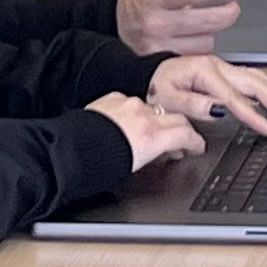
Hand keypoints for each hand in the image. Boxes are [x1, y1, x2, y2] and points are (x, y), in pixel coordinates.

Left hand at [84, 93, 203, 169]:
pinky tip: (124, 124)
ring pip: (151, 109)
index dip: (195, 142)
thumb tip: (164, 155)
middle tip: (179, 144)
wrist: (69, 153)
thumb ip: (155, 155)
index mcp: (152, 136)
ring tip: (146, 136)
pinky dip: (131, 113)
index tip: (197, 147)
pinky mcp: (111, 99)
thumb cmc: (97, 167)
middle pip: (175, 118)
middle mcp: (143, 116)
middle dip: (181, 129)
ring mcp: (127, 105)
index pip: (186, 134)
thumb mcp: (135, 168)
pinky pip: (128, 103)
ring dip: (154, 121)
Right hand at [115, 0, 243, 54]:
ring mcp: (158, 46)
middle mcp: (154, 23)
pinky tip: (192, 37)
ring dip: (212, 31)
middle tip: (231, 6)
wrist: (116, 23)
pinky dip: (201, 46)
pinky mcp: (163, 64)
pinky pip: (198, 56)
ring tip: (201, 22)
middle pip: (205, 21)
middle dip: (227, 12)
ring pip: (206, 41)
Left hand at [148, 56, 266, 137]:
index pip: (235, 98)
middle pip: (257, 83)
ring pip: (259, 78)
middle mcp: (218, 66)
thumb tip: (218, 111)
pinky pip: (253, 77)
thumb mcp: (167, 99)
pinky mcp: (225, 71)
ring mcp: (224, 67)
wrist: (149, 74)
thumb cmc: (156, 87)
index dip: (253, 115)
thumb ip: (193, 106)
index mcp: (205, 71)